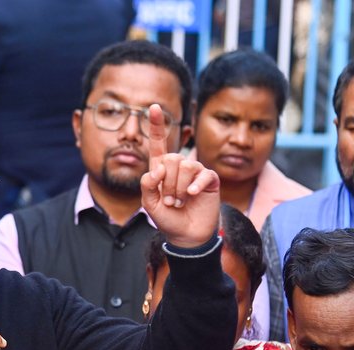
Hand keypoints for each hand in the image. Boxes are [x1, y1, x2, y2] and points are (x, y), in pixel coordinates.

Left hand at [141, 104, 220, 247]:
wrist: (186, 235)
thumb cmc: (167, 219)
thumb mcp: (150, 205)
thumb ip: (147, 186)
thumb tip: (155, 170)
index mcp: (161, 170)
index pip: (159, 144)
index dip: (158, 125)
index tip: (154, 107)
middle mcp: (178, 167)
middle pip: (171, 158)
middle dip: (167, 183)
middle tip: (170, 200)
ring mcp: (195, 172)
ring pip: (186, 166)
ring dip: (179, 187)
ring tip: (179, 201)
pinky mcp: (210, 180)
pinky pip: (203, 174)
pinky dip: (195, 185)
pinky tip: (192, 195)